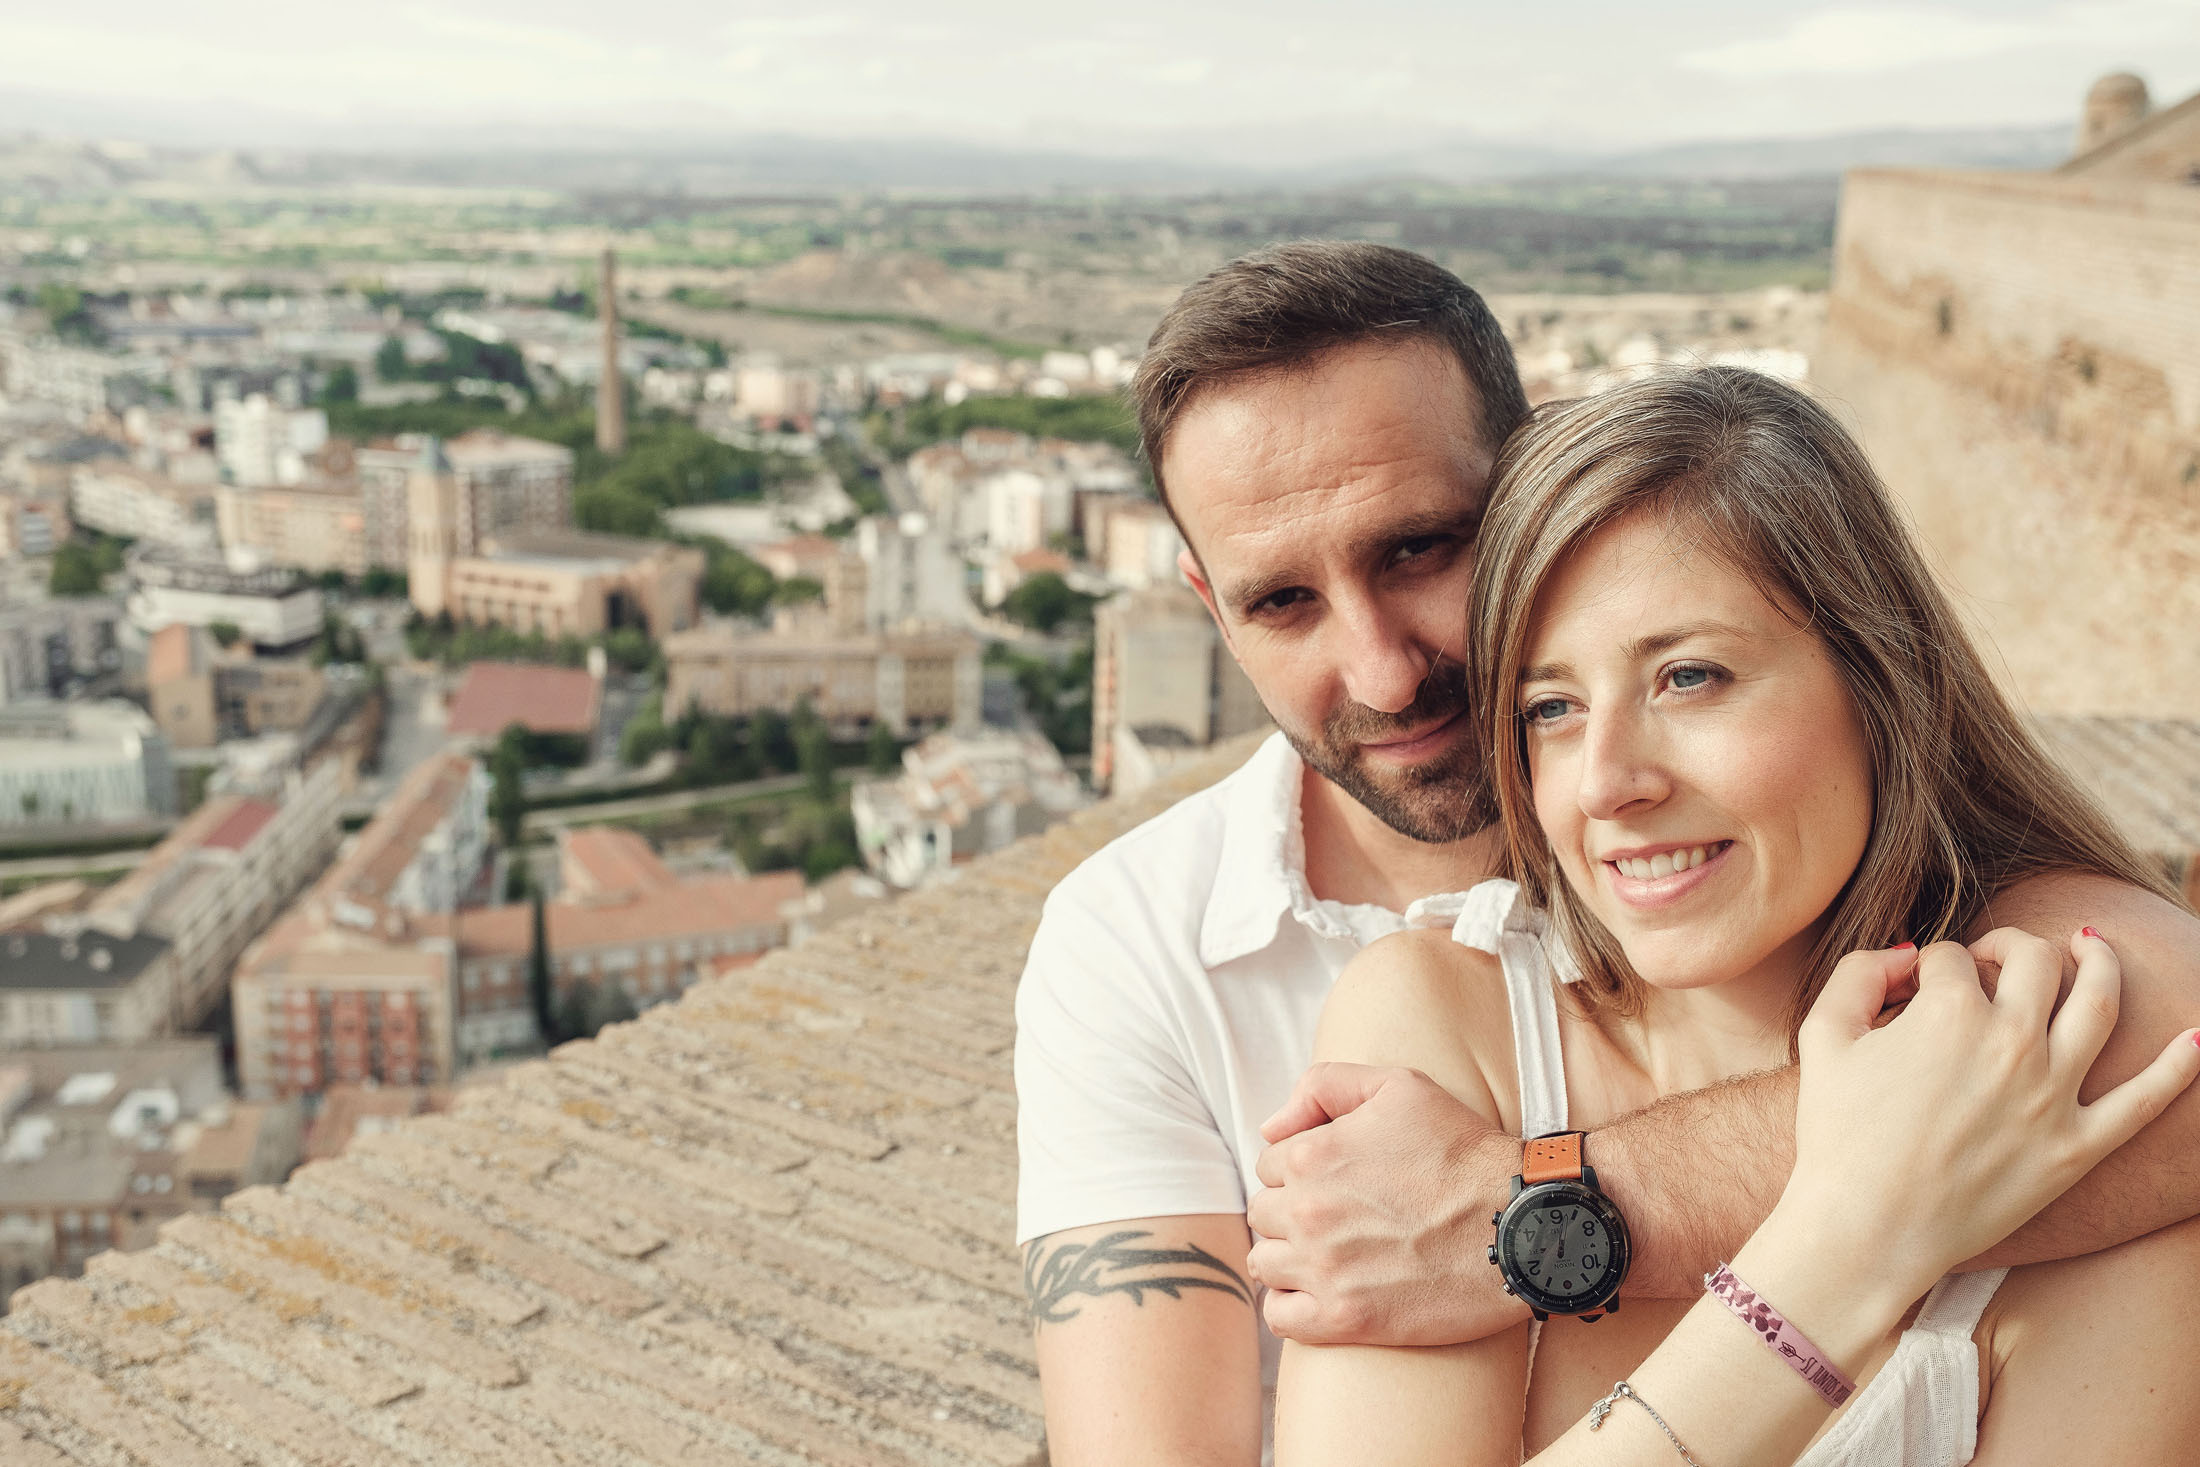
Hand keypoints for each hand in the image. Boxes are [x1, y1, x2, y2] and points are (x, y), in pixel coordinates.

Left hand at [1247, 1063, 1528, 1345]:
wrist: (1519, 1222)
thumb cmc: (1464, 1152)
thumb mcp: (1399, 1086)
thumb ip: (1324, 1086)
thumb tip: (1271, 1127)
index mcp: (1312, 1156)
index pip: (1269, 1166)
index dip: (1300, 1171)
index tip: (1336, 1182)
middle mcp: (1309, 1212)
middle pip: (1264, 1214)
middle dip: (1291, 1213)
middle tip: (1337, 1218)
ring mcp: (1325, 1269)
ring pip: (1264, 1264)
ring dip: (1288, 1258)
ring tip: (1330, 1255)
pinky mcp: (1346, 1318)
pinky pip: (1280, 1317)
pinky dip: (1290, 1307)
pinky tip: (1318, 1293)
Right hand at [1777, 930, 2199, 1314]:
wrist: (1866, 1230)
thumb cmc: (1838, 1135)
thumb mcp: (1822, 1034)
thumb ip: (1859, 972)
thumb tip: (1905, 954)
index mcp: (1951, 1010)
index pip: (1953, 958)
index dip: (1930, 965)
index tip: (1915, 987)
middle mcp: (2014, 1042)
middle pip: (2036, 961)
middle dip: (2011, 946)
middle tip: (1993, 959)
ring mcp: (2054, 1096)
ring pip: (2099, 1005)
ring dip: (2103, 964)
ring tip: (2096, 945)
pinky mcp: (2078, 1148)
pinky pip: (2145, 1101)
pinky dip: (2180, 1066)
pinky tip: (2198, 1035)